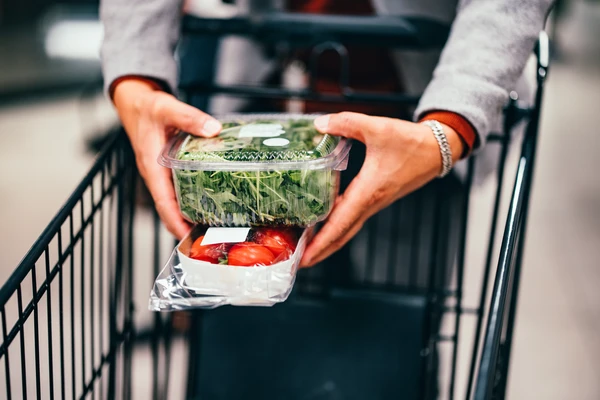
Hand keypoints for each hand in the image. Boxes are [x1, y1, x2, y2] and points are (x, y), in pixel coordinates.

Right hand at [113, 78, 221, 238]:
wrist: (135, 102)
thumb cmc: (148, 107)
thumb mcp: (167, 107)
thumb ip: (189, 117)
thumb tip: (212, 128)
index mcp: (152, 167)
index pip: (163, 202)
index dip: (175, 222)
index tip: (189, 238)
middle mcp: (156, 176)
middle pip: (170, 210)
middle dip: (187, 227)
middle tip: (212, 239)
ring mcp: (162, 175)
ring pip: (175, 203)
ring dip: (190, 217)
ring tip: (215, 228)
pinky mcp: (168, 171)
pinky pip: (179, 191)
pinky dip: (192, 202)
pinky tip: (211, 204)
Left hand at [300, 112, 463, 266]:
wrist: (437, 150)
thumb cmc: (410, 142)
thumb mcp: (378, 127)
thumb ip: (347, 123)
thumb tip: (319, 123)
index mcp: (369, 191)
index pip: (341, 223)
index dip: (321, 242)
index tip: (305, 257)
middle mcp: (370, 203)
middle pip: (341, 235)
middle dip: (320, 251)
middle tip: (297, 263)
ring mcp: (374, 203)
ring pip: (347, 229)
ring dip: (327, 241)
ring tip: (304, 247)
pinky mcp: (375, 198)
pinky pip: (352, 218)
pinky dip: (336, 226)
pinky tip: (322, 222)